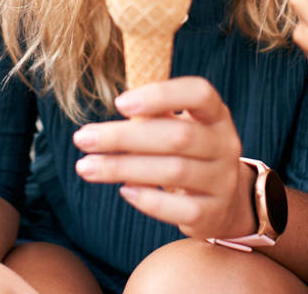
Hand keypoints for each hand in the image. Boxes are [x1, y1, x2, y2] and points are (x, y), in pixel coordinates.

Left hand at [72, 77, 254, 240]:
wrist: (224, 200)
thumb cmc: (187, 153)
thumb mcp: (177, 127)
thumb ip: (151, 118)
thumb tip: (106, 123)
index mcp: (216, 114)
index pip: (199, 93)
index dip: (160, 96)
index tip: (118, 104)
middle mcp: (225, 144)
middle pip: (177, 136)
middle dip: (124, 137)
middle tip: (82, 138)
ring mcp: (222, 180)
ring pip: (173, 171)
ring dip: (123, 168)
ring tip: (86, 167)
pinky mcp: (213, 213)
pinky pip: (178, 208)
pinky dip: (147, 199)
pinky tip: (123, 191)